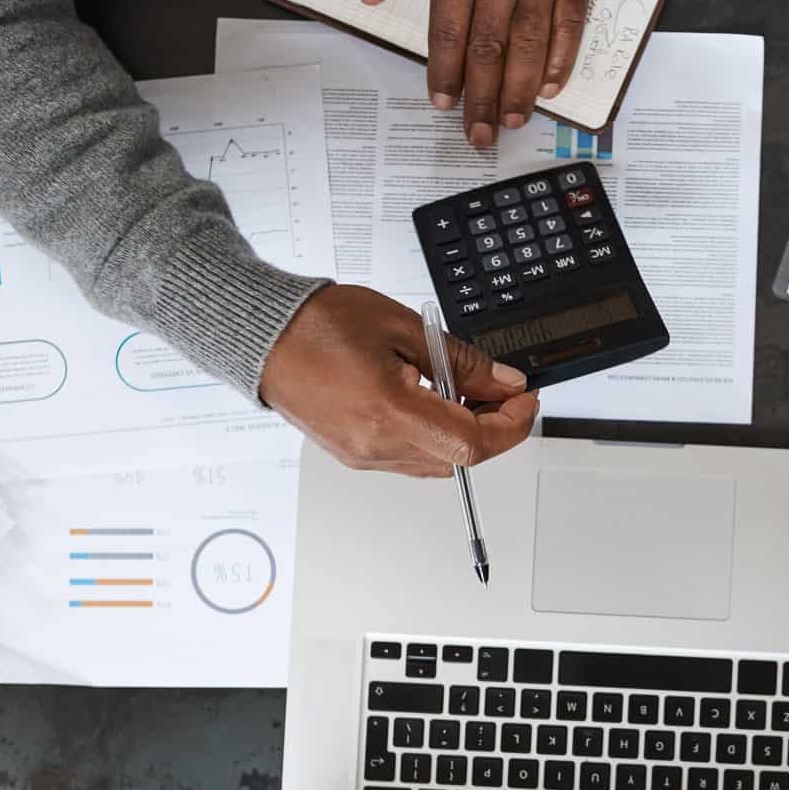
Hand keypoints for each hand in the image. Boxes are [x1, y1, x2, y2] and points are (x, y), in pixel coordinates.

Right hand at [260, 285, 539, 476]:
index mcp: (388, 411)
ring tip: (468, 393)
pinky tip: (436, 404)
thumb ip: (462, 361)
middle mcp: (375, 445)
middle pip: (460, 460)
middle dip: (494, 429)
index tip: (524, 401)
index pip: (473, 444)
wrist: (264, 336)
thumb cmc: (319, 325)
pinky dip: (435, 438)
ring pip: (438, 464)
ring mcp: (363, 456)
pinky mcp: (354, 455)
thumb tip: (503, 384)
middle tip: (502, 391)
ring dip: (465, 435)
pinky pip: (411, 460)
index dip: (510, 426)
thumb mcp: (405, 328)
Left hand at [362, 0, 614, 147]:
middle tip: (478, 135)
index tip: (443, 102)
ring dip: (519, 92)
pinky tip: (549, 85)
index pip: (449, 30)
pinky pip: (569, 27)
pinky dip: (560, 60)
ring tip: (511, 121)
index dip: (446, 73)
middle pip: (489, 51)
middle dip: (481, 99)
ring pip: (529, 48)